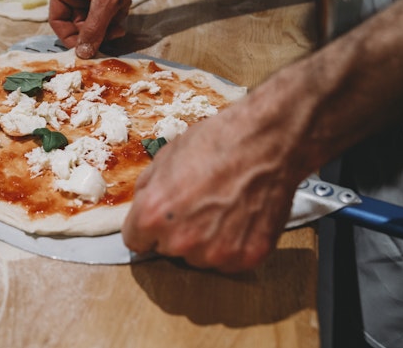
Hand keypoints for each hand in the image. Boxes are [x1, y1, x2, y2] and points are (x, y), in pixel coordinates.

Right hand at [49, 0, 157, 58]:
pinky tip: (124, 7)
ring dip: (107, 27)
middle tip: (113, 33)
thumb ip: (93, 29)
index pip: (57, 21)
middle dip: (95, 32)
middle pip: (76, 26)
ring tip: (120, 17)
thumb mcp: (106, 1)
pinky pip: (103, 20)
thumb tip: (82, 54)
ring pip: (92, 26)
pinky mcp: (102, 0)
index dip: (70, 37)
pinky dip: (114, 19)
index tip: (86, 48)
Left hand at [121, 102, 301, 273]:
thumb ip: (147, 191)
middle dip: (176, 231)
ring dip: (205, 240)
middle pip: (167, 249)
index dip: (146, 227)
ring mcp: (215, 253)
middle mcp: (181, 240)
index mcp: (153, 214)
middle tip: (197, 203)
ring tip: (222, 207)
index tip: (158, 219)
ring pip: (198, 257)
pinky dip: (233, 244)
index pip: (135, 241)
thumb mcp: (165, 157)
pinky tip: (239, 217)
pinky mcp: (246, 257)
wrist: (267, 141)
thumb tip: (142, 208)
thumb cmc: (217, 143)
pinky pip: (228, 261)